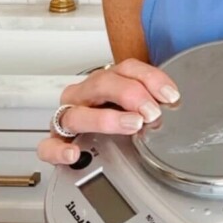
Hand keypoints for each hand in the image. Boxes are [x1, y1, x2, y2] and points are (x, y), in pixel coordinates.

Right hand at [36, 60, 180, 165]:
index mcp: (107, 82)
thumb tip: (173, 104)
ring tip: (130, 125)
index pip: (127, 68)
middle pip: (102, 83)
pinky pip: (49, 145)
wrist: (90, 143)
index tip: (170, 95)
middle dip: (131, 94)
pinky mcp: (56, 142)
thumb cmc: (114, 117)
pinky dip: (59, 150)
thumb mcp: (136, 106)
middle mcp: (86, 95)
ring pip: (77, 113)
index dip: (150, 79)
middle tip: (151, 112)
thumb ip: (151, 102)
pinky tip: (74, 154)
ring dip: (106, 119)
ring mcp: (68, 117)